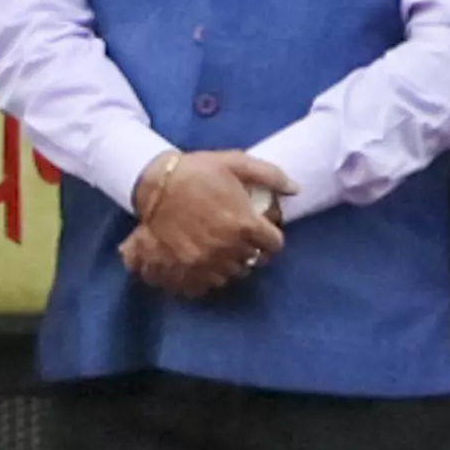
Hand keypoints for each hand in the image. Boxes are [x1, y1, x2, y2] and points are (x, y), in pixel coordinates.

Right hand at [122, 151, 285, 297]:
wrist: (154, 185)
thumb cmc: (196, 172)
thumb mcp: (235, 163)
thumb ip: (270, 175)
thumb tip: (296, 189)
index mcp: (244, 224)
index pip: (274, 245)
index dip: (271, 237)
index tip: (263, 232)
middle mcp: (228, 249)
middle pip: (253, 261)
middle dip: (251, 250)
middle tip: (241, 238)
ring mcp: (206, 264)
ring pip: (232, 274)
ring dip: (231, 263)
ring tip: (222, 249)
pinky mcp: (185, 272)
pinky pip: (206, 286)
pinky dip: (208, 276)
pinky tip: (204, 262)